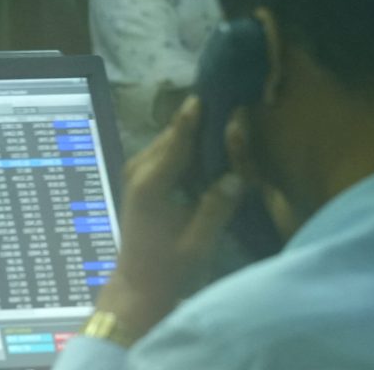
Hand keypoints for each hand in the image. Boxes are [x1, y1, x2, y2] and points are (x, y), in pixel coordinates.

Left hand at [94, 96, 246, 339]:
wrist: (138, 283)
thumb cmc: (169, 267)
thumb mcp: (199, 241)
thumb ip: (217, 206)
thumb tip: (237, 175)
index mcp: (151, 183)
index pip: (177, 139)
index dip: (196, 114)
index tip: (214, 89)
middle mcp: (139, 170)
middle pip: (172, 134)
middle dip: (197, 119)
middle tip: (228, 100)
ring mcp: (136, 173)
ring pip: (167, 141)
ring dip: (191, 131)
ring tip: (222, 114)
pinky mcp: (139, 178)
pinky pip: (163, 153)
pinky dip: (183, 146)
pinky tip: (206, 145)